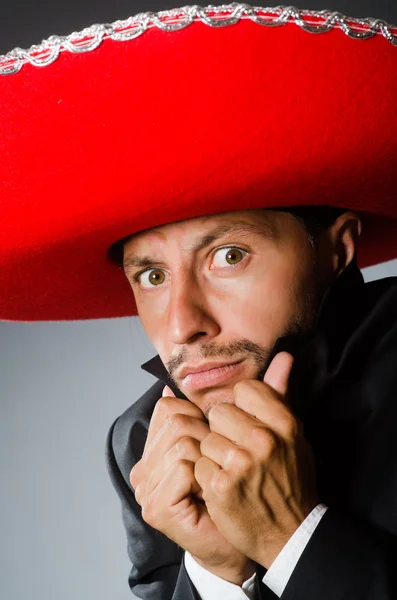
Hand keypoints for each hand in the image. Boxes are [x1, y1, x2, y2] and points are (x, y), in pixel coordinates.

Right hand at [129, 385, 254, 584]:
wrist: (242, 540)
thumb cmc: (242, 487)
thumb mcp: (249, 433)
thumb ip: (261, 397)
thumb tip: (285, 356)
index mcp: (156, 447)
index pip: (169, 406)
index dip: (200, 417)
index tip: (217, 441)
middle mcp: (144, 464)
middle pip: (176, 420)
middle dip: (207, 437)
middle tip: (221, 463)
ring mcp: (146, 487)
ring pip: (182, 440)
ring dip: (209, 456)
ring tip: (217, 477)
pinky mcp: (155, 506)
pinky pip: (185, 465)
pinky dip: (205, 473)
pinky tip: (210, 491)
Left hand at [195, 352, 318, 568]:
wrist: (290, 533)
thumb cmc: (290, 478)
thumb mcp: (293, 434)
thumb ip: (281, 393)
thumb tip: (284, 355)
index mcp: (284, 423)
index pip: (243, 390)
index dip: (241, 406)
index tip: (248, 424)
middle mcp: (263, 440)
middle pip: (219, 412)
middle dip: (223, 429)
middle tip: (237, 449)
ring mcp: (240, 464)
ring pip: (206, 438)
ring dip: (213, 454)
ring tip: (231, 469)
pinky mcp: (220, 486)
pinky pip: (199, 463)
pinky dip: (206, 475)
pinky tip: (223, 486)